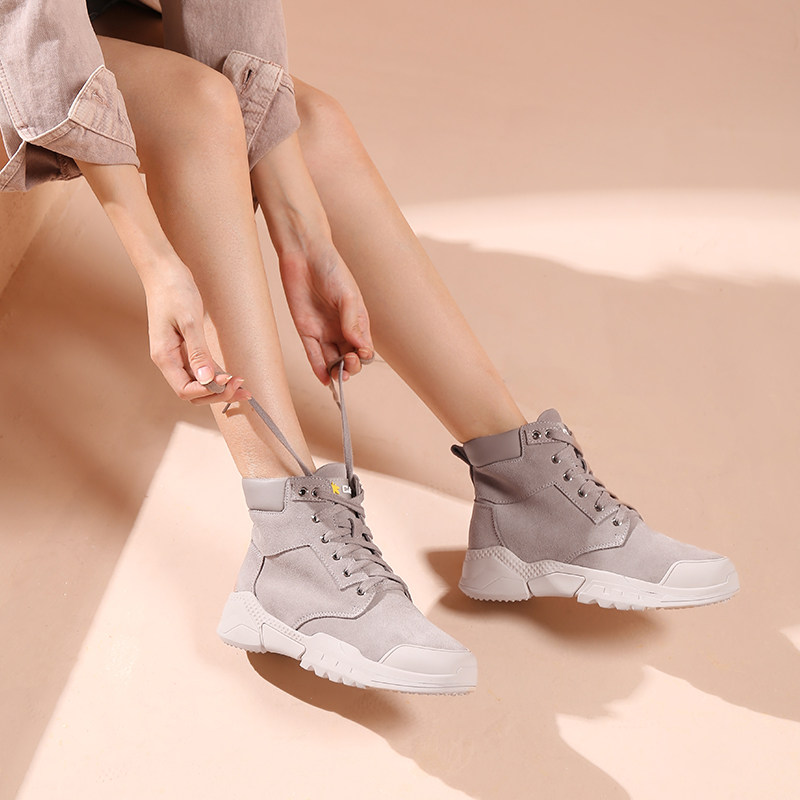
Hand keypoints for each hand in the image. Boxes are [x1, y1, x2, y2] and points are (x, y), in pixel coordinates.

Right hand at [143, 258, 248, 404]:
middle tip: (242, 387)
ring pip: (198, 383)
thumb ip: (198, 353)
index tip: (229, 380)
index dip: (208, 391)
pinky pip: (201, 369)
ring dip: (220, 388)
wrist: (163, 271)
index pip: (185, 390)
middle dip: (217, 394)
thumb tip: (207, 381)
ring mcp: (176, 355)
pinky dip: (217, 375)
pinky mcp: (184, 347)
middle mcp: (168, 360)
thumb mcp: (190, 321)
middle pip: (192, 391)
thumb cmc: (174, 291)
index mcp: (164, 356)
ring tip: (244, 387)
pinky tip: (232, 375)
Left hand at [279, 240, 373, 384]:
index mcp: (357, 321)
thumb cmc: (331, 269)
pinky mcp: (306, 331)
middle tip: (349, 362)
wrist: (304, 254)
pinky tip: (324, 379)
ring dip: (336, 372)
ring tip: (338, 375)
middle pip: (350, 358)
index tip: (361, 353)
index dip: (364, 355)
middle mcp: (341, 329)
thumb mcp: (347, 295)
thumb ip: (352, 321)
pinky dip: (319, 369)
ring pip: (332, 360)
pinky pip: (313, 355)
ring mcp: (324, 331)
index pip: (364, 347)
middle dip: (351, 366)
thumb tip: (360, 346)